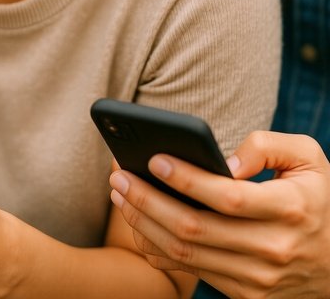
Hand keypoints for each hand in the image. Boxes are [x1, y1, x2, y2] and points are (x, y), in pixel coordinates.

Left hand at [109, 131, 329, 297]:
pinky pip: (192, 272)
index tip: (154, 158)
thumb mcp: (310, 158)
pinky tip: (138, 223)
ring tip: (120, 194)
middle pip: (195, 228)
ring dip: (144, 223)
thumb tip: (223, 161)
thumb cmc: (316, 197)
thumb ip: (267, 145)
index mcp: (290, 209)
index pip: (226, 197)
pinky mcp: (248, 296)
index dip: (186, 178)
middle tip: (119, 175)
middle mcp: (273, 248)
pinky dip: (158, 249)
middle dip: (148, 199)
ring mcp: (260, 279)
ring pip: (186, 254)